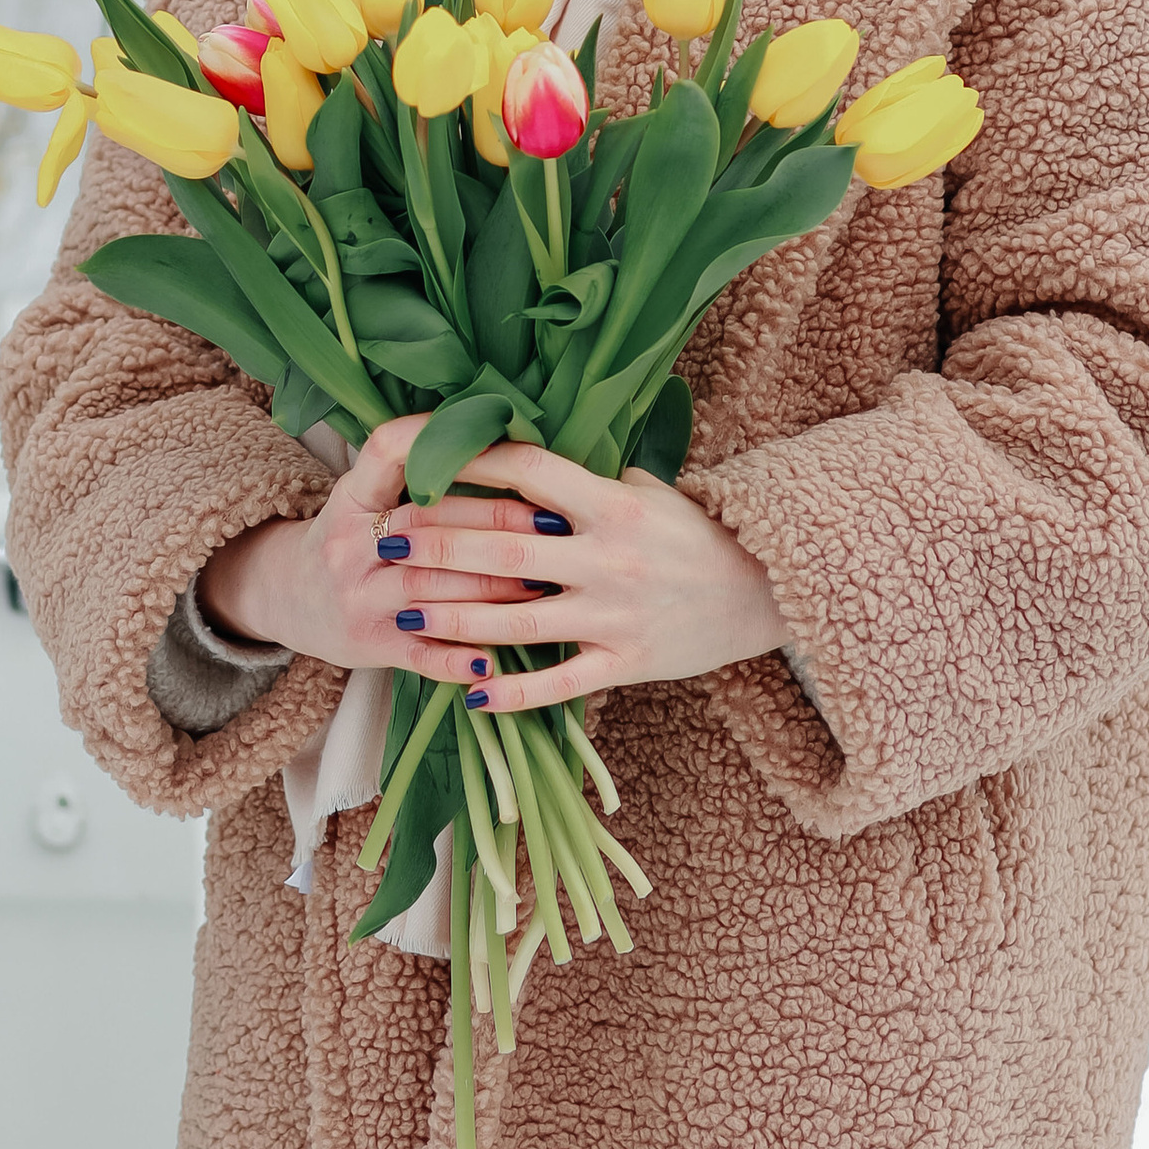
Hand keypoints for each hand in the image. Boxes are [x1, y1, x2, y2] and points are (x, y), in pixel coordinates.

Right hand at [200, 414, 545, 671]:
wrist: (286, 597)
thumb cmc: (351, 539)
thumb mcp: (363, 495)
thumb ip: (413, 474)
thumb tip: (503, 443)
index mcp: (352, 495)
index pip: (387, 450)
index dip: (438, 440)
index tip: (501, 445)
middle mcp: (349, 543)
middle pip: (427, 526)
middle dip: (496, 527)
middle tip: (552, 529)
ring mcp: (357, 596)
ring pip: (431, 590)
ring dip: (493, 590)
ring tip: (543, 587)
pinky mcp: (367, 643)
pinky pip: (419, 654)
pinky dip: (458, 659)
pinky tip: (495, 660)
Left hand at [367, 440, 786, 714]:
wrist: (764, 592)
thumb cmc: (695, 533)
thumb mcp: (648, 490)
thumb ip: (587, 480)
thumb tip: (523, 456)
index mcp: (611, 503)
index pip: (527, 472)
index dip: (468, 463)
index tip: (418, 461)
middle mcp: (608, 557)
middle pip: (504, 549)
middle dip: (437, 544)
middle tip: (384, 539)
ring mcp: (614, 616)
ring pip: (517, 620)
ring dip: (452, 617)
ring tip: (402, 608)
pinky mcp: (626, 665)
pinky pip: (557, 682)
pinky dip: (511, 691)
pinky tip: (467, 691)